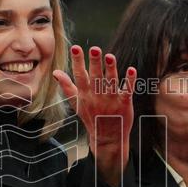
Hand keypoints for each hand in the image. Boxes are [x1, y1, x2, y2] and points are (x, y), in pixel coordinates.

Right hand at [54, 45, 137, 186]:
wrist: (107, 138)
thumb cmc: (91, 117)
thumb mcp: (76, 104)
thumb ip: (67, 87)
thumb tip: (55, 72)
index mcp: (85, 95)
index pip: (80, 75)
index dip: (78, 61)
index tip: (75, 48)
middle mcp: (97, 96)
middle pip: (96, 77)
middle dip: (95, 63)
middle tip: (94, 49)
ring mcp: (111, 100)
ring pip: (111, 82)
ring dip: (111, 69)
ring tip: (110, 56)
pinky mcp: (124, 104)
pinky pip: (127, 91)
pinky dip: (129, 81)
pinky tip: (131, 70)